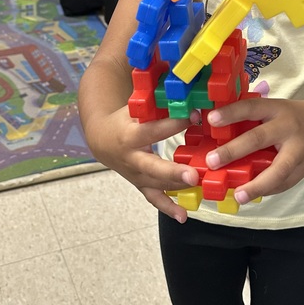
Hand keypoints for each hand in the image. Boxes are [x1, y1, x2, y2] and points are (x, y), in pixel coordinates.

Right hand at [85, 106, 199, 222]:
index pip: (154, 130)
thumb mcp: (136, 106)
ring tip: (201, 188)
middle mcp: (132, 159)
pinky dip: (168, 208)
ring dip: (179, 188)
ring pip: (157, 185)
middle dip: (174, 172)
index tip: (196, 116)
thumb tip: (185, 88)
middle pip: (153, 168)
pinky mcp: (140, 185)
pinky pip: (154, 199)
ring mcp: (136, 175)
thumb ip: (158, 101)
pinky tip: (183, 216)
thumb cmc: (124, 119)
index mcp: (130, 135)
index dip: (175, 123)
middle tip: (194, 175)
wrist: (101, 140)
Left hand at [204, 98, 303, 205]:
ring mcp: (298, 149)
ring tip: (238, 195)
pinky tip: (253, 195)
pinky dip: (269, 190)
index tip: (211, 119)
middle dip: (234, 151)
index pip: (250, 108)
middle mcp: (287, 127)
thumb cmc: (294, 116)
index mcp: (276, 109)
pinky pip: (286, 183)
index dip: (231, 113)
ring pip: (278, 170)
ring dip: (257, 185)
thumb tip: (218, 131)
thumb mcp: (275, 108)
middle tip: (213, 161)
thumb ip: (253, 119)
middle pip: (259, 139)